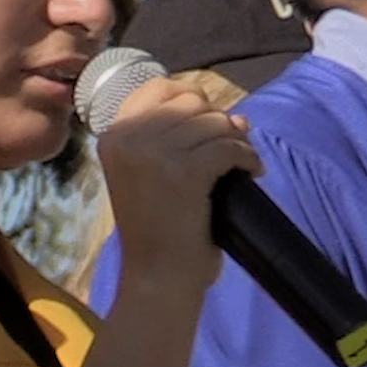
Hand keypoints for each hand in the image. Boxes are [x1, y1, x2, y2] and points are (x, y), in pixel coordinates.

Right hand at [95, 75, 263, 294]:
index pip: (157, 87)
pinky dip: (248, 157)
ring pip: (215, 122)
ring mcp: (155, 153)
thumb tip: (239, 116)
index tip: (208, 118)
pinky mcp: (185, 172)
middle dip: (217, 121)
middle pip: (191, 102)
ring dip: (237, 139)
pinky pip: (229, 146)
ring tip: (243, 161)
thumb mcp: (152, 174)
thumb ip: (183, 139)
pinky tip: (253, 171)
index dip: (191, 96)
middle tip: (229, 148)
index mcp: (114, 135)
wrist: (157, 278)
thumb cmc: (156, 230)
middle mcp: (129, 137)